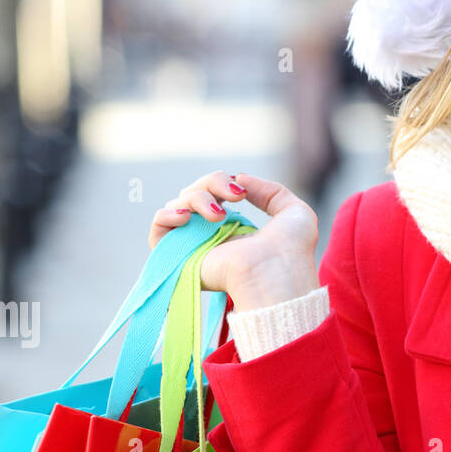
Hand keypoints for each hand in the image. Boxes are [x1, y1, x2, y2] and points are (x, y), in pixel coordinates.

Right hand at [146, 170, 318, 310]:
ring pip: (177, 205)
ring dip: (196, 198)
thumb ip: (270, 190)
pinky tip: (186, 217)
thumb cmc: (291, 249)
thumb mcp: (292, 210)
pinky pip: (157, 232)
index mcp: (234, 227)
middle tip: (235, 196)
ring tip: (218, 215)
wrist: (276, 273)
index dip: (223, 183)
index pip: (213, 193)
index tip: (242, 191)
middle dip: (212, 182)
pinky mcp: (178, 259)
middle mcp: (210, 236)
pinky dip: (165, 215)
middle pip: (194, 192)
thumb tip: (239, 178)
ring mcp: (193, 246)